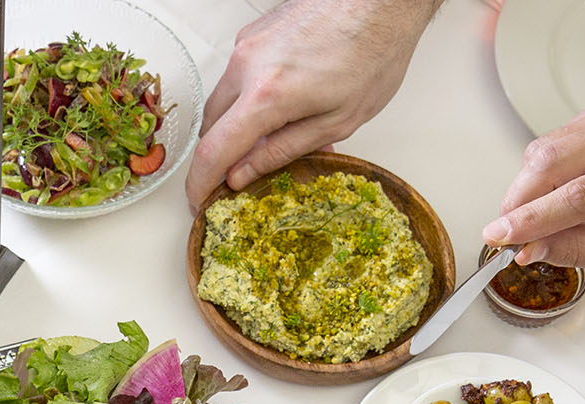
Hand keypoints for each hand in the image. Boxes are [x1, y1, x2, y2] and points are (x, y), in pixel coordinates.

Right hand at [185, 0, 434, 207]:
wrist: (383, 1)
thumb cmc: (374, 52)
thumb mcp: (337, 121)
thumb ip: (283, 151)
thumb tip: (242, 174)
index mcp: (267, 95)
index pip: (213, 151)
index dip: (200, 184)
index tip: (200, 203)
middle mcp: (247, 66)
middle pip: (210, 127)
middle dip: (220, 156)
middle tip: (240, 176)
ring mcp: (247, 45)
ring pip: (221, 100)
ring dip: (235, 125)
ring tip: (272, 137)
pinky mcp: (253, 33)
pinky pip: (237, 76)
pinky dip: (248, 97)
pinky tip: (280, 103)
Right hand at [482, 104, 584, 269]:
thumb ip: (580, 250)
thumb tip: (530, 248)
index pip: (575, 197)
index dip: (529, 220)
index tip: (498, 237)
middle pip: (549, 163)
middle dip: (517, 202)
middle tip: (510, 233)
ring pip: (542, 150)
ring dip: (526, 188)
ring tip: (543, 215)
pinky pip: (551, 142)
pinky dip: (541, 172)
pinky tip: (560, 190)